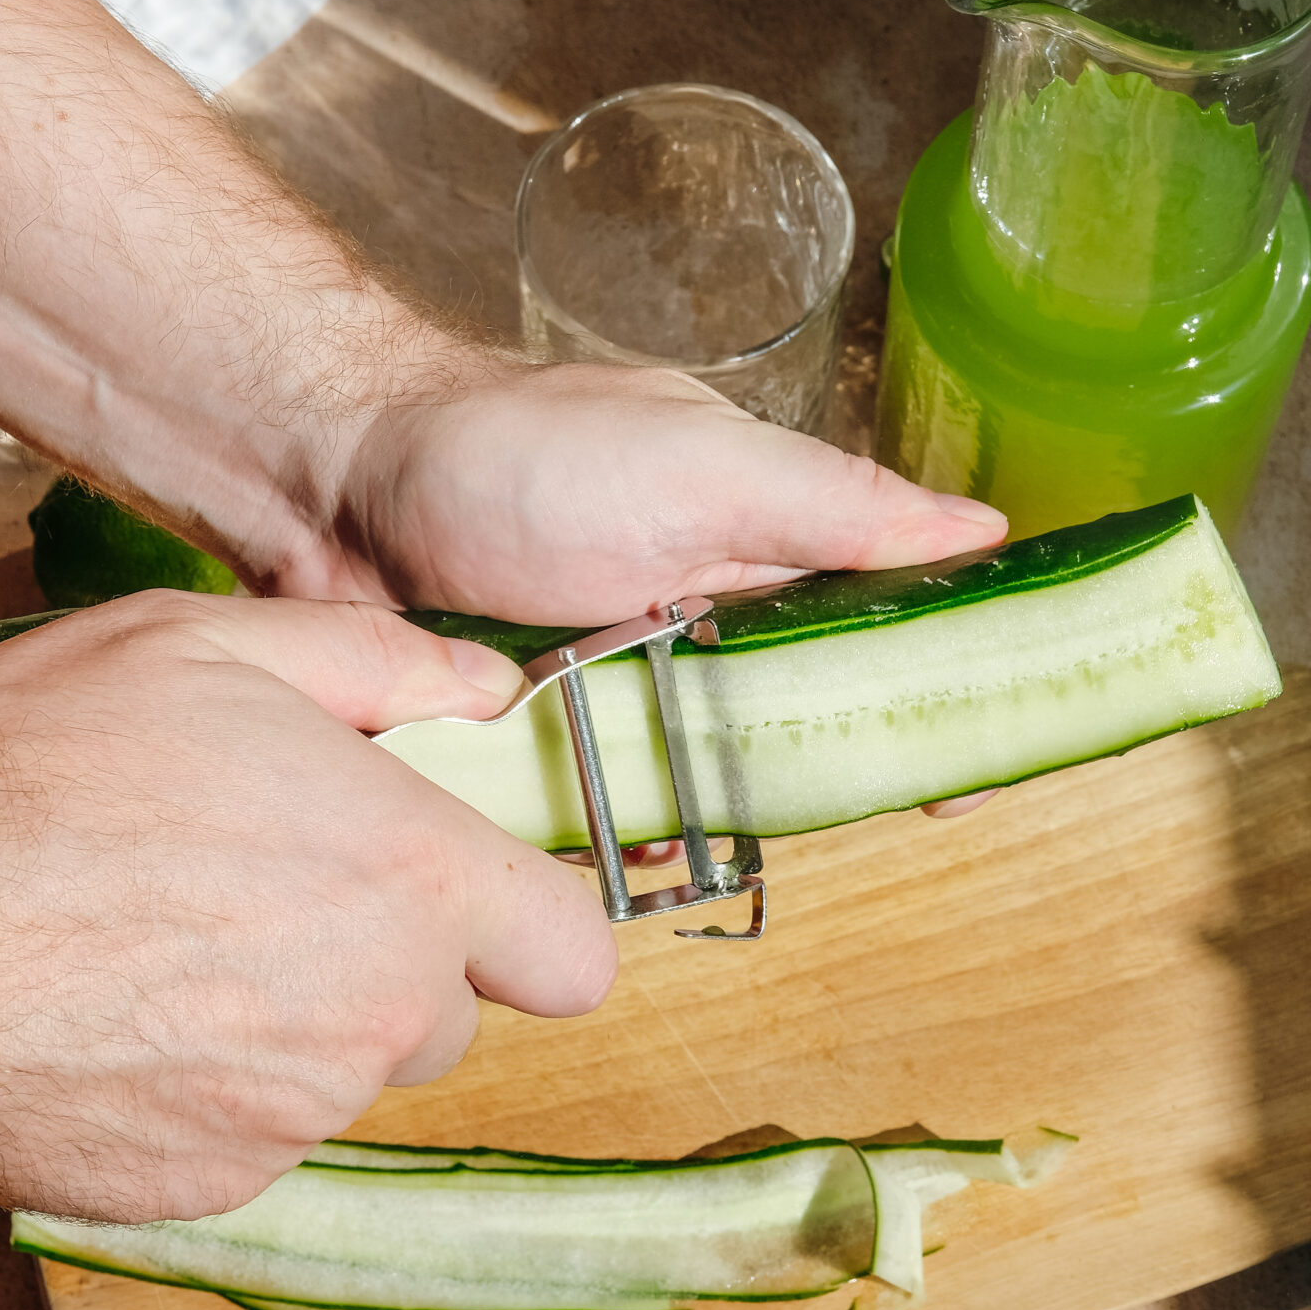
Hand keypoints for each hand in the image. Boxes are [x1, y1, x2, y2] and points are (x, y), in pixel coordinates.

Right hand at [0, 593, 616, 1220]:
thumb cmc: (31, 771)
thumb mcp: (201, 647)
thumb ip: (375, 664)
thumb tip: (488, 688)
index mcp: (413, 880)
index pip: (570, 956)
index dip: (523, 925)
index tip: (464, 897)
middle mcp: (380, 1014)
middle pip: (443, 1013)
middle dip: (385, 962)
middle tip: (263, 890)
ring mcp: (295, 1112)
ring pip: (343, 1072)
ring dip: (293, 1021)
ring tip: (166, 940)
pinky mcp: (210, 1184)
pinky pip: (253, 1133)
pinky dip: (208, 1087)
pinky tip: (121, 1014)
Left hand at [307, 361, 1008, 842]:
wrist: (327, 483)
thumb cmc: (512, 452)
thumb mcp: (699, 465)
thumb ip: (834, 506)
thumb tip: (983, 532)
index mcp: (768, 550)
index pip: (892, 629)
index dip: (942, 697)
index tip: (965, 768)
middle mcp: (711, 624)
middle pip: (813, 726)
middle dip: (836, 779)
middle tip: (844, 818)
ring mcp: (630, 687)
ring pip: (714, 785)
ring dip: (718, 820)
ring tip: (710, 839)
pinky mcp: (552, 741)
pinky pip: (609, 813)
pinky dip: (619, 836)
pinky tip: (622, 857)